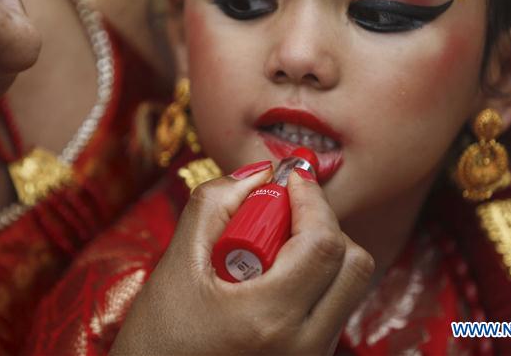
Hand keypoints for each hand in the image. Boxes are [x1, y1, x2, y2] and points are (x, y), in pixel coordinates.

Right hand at [110, 165, 374, 355]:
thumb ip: (214, 205)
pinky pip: (331, 310)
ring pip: (346, 287)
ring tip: (263, 257)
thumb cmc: (156, 342)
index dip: (312, 198)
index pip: (324, 243)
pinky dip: (310, 282)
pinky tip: (264, 284)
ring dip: (316, 254)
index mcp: (270, 318)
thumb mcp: (176, 266)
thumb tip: (257, 173)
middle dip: (321, 225)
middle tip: (278, 217)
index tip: (289, 177)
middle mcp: (304, 346)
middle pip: (354, 264)